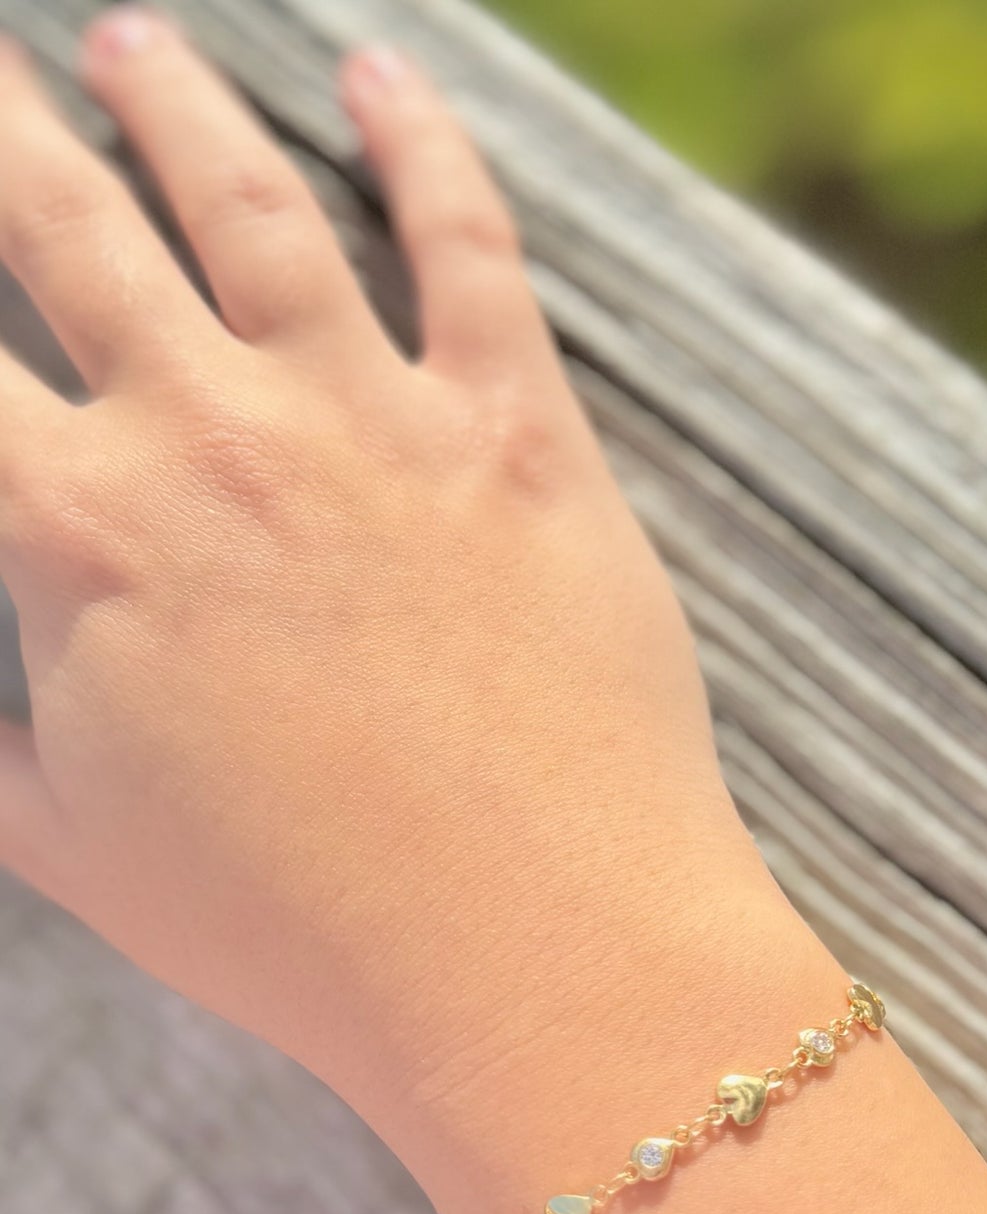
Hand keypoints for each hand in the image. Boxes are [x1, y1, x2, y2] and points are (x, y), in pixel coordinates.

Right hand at [0, 11, 775, 1164]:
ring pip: (251, 204)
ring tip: (135, 46)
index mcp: (80, 535)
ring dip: (180, 109)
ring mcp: (374, 421)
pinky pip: (468, 247)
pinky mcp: (520, 436)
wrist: (534, 961)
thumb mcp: (80, 848)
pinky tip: (385, 78)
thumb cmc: (299, 935)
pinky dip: (424, 146)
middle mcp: (213, 438)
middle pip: (64, 221)